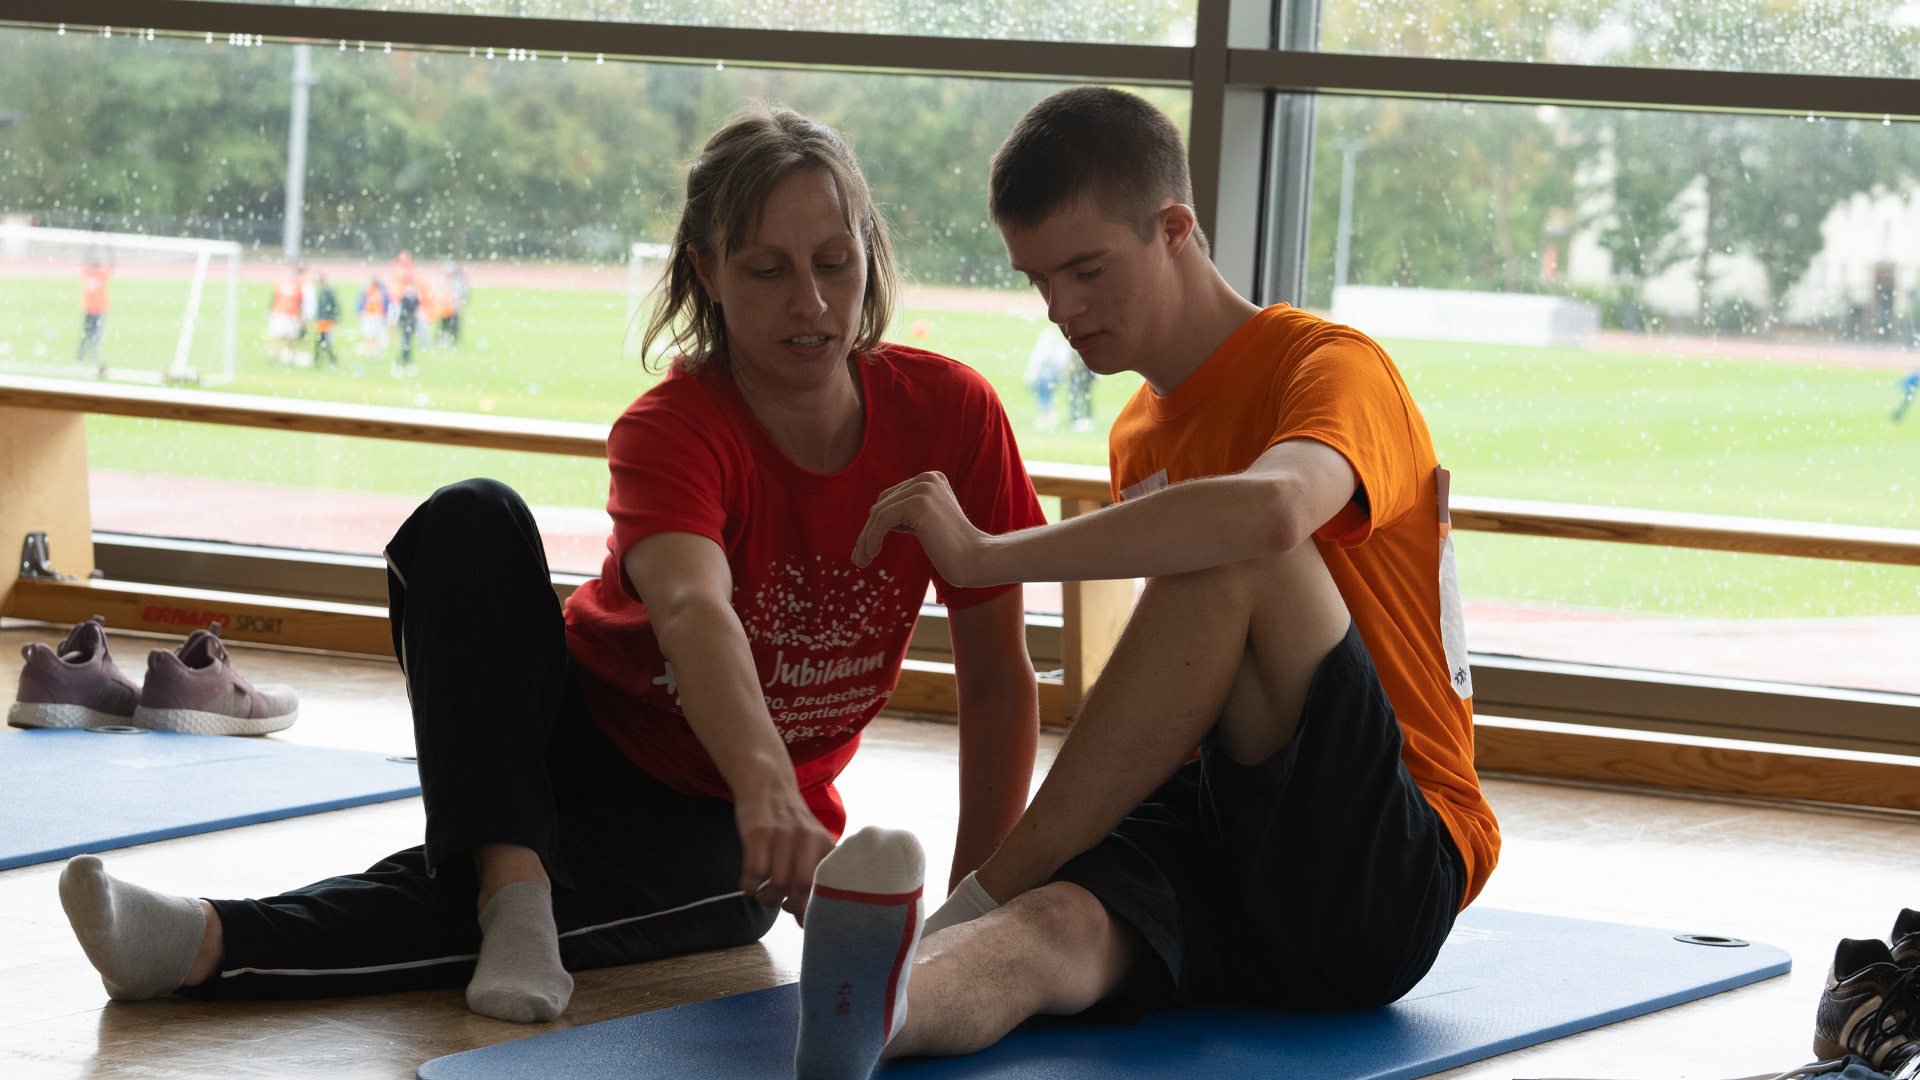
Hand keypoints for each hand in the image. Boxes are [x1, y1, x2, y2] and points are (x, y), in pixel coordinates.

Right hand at [734, 788, 837, 919]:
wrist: (767, 786)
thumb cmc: (789, 827)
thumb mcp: (809, 846)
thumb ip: (810, 879)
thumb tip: (805, 922)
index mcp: (825, 844)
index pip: (826, 884)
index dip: (815, 907)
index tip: (805, 922)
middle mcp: (807, 839)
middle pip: (802, 886)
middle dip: (791, 905)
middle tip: (782, 905)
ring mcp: (782, 835)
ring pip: (778, 882)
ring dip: (768, 898)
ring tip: (765, 894)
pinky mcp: (758, 833)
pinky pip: (755, 872)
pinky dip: (750, 887)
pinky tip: (750, 885)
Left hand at [852, 471, 989, 583]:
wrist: (976, 560)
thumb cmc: (953, 551)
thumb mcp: (927, 524)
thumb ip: (906, 514)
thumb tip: (876, 519)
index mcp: (931, 479)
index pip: (892, 498)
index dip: (876, 524)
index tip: (866, 549)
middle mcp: (927, 478)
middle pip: (883, 502)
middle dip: (868, 531)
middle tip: (859, 558)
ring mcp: (924, 488)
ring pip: (879, 512)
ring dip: (866, 538)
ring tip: (861, 561)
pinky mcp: (919, 502)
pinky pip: (882, 519)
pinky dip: (871, 538)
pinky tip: (871, 554)